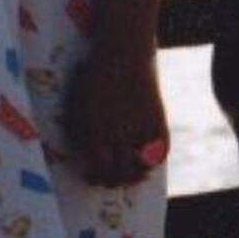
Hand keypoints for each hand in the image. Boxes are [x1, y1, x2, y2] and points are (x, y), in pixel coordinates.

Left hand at [63, 53, 167, 186]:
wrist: (122, 55)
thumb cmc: (94, 76)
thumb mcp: (78, 103)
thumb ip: (80, 129)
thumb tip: (82, 151)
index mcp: (93, 131)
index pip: (97, 168)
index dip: (95, 177)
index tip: (92, 178)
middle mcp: (116, 135)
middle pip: (118, 173)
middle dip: (113, 182)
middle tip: (111, 182)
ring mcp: (138, 129)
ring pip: (140, 167)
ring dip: (135, 176)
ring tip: (133, 177)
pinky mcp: (157, 121)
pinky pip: (160, 150)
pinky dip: (155, 161)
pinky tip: (149, 163)